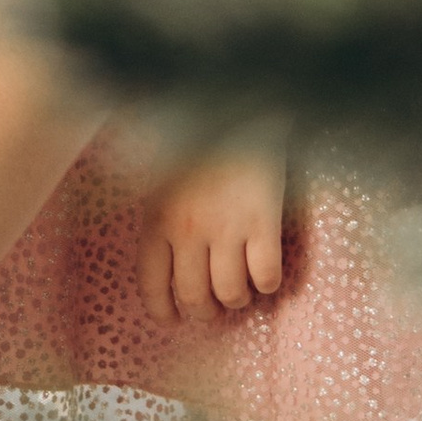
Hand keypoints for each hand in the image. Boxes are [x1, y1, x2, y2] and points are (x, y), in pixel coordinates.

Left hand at [139, 149, 286, 322]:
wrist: (236, 102)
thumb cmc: (195, 139)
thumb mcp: (159, 178)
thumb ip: (158, 218)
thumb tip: (164, 261)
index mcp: (156, 221)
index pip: (153, 287)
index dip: (165, 312)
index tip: (176, 319)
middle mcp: (187, 231)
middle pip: (195, 299)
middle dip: (207, 312)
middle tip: (217, 308)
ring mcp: (226, 227)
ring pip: (231, 294)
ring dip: (238, 301)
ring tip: (244, 293)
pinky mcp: (262, 220)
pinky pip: (265, 275)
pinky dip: (268, 284)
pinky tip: (267, 276)